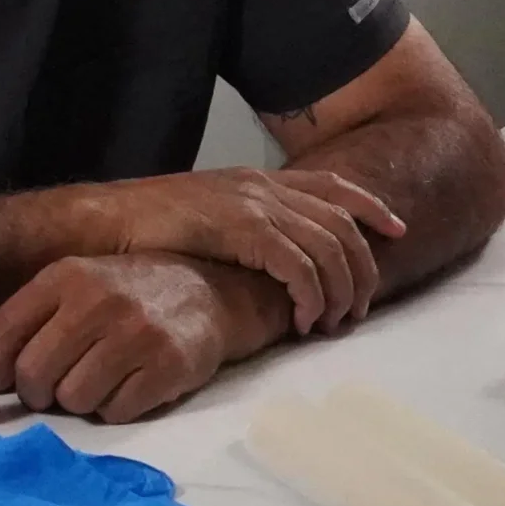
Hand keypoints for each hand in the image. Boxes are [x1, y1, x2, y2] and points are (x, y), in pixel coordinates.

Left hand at [0, 254, 284, 428]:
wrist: (209, 290)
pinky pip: (115, 413)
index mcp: (62, 277)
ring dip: (79, 401)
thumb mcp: (69, 298)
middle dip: (37, 393)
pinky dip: (115, 408)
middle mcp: (96, 299)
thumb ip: (18, 335)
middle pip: (33, 375)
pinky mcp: (166, 364)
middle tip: (57, 385)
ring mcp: (134, 332)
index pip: (1, 333)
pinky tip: (130, 383)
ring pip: (72, 400)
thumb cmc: (125, 297)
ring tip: (101, 376)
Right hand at [103, 167, 403, 334]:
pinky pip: (300, 267)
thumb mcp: (205, 217)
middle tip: (359, 310)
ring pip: (330, 249)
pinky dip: (312, 297)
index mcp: (257, 180)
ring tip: (331, 325)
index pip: (333, 186)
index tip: (397, 229)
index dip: (371, 206)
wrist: (107, 221)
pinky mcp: (244, 230)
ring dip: (340, 292)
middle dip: (362, 270)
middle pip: (342, 225)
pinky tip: (303, 321)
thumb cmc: (146, 228)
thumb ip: (241, 227)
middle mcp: (263, 187)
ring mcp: (255, 206)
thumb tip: (267, 258)